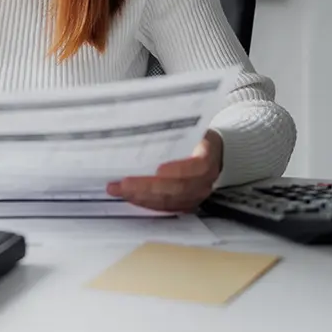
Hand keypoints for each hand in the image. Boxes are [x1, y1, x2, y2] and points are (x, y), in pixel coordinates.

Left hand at [105, 130, 223, 212]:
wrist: (212, 155)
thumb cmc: (196, 139)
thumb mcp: (191, 130)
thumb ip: (175, 133)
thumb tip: (146, 124)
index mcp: (207, 160)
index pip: (196, 168)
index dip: (177, 171)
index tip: (157, 170)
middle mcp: (203, 182)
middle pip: (176, 189)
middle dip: (146, 188)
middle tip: (122, 184)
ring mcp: (195, 196)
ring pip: (168, 201)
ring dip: (141, 197)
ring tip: (118, 191)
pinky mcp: (185, 204)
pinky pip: (164, 208)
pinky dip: (145, 203)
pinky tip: (130, 197)